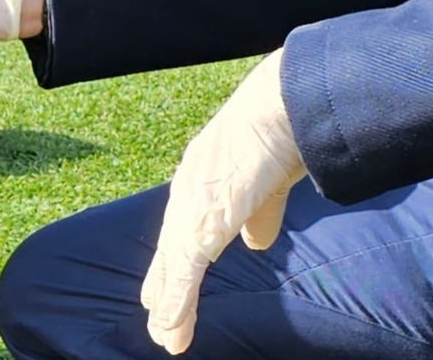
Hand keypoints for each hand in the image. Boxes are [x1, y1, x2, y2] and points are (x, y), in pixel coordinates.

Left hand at [141, 49, 305, 353]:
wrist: (282, 104)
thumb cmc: (281, 129)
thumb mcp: (268, 180)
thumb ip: (260, 212)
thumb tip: (256, 241)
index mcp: (203, 177)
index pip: (185, 225)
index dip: (176, 255)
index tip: (167, 279)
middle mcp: (189, 189)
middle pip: (171, 246)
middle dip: (164, 281)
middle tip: (154, 312)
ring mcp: (192, 204)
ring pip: (174, 263)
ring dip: (169, 302)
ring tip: (165, 334)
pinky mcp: (204, 220)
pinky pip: (184, 269)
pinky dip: (177, 301)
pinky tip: (170, 326)